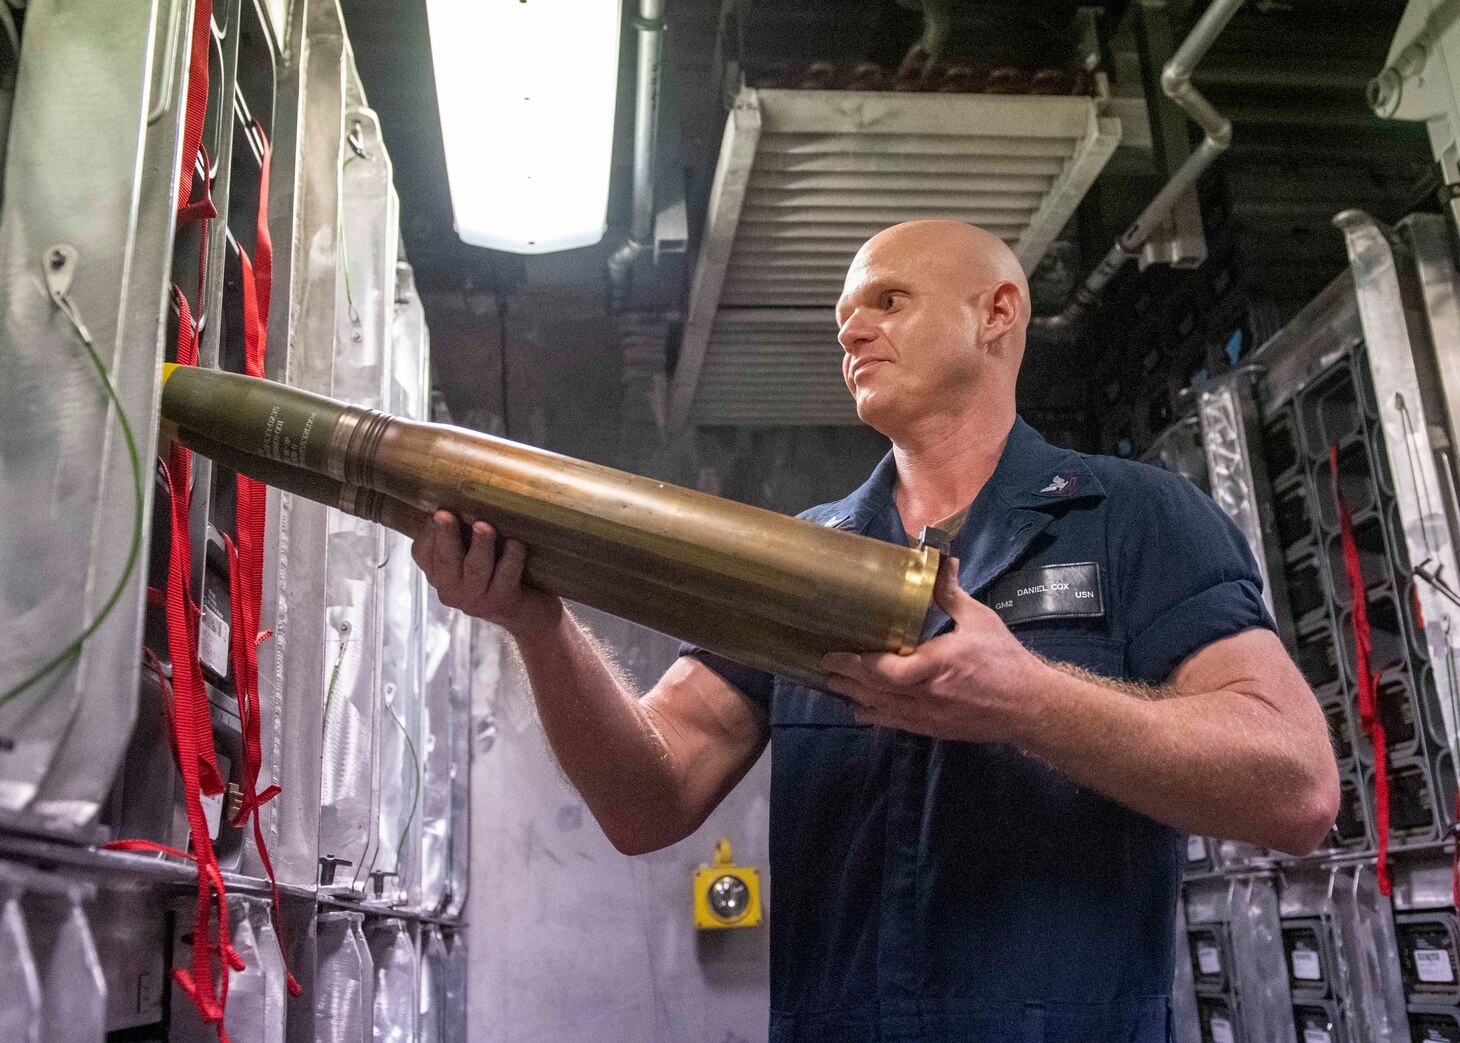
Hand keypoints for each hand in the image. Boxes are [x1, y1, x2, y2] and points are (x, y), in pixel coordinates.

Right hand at [410, 511, 562, 638]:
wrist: (529, 614)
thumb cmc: (497, 572)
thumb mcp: (472, 555)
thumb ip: (461, 534)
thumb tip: (458, 493)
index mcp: (440, 575)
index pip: (422, 553)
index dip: (427, 533)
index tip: (434, 510)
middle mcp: (452, 590)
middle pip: (446, 560)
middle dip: (446, 535)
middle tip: (445, 514)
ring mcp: (477, 600)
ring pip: (475, 569)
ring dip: (480, 545)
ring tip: (484, 526)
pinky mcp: (503, 603)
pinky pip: (506, 576)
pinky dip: (512, 558)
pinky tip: (517, 543)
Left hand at [821, 556, 1052, 742]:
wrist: (1030, 707)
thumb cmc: (1005, 661)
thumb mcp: (979, 620)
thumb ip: (951, 594)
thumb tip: (939, 561)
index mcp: (934, 666)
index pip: (886, 670)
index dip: (858, 663)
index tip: (836, 652)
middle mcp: (925, 696)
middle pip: (874, 690)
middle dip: (846, 678)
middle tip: (823, 665)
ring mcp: (927, 717)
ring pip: (880, 709)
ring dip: (854, 696)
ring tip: (831, 684)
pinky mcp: (932, 729)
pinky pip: (894, 724)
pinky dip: (873, 716)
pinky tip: (858, 709)